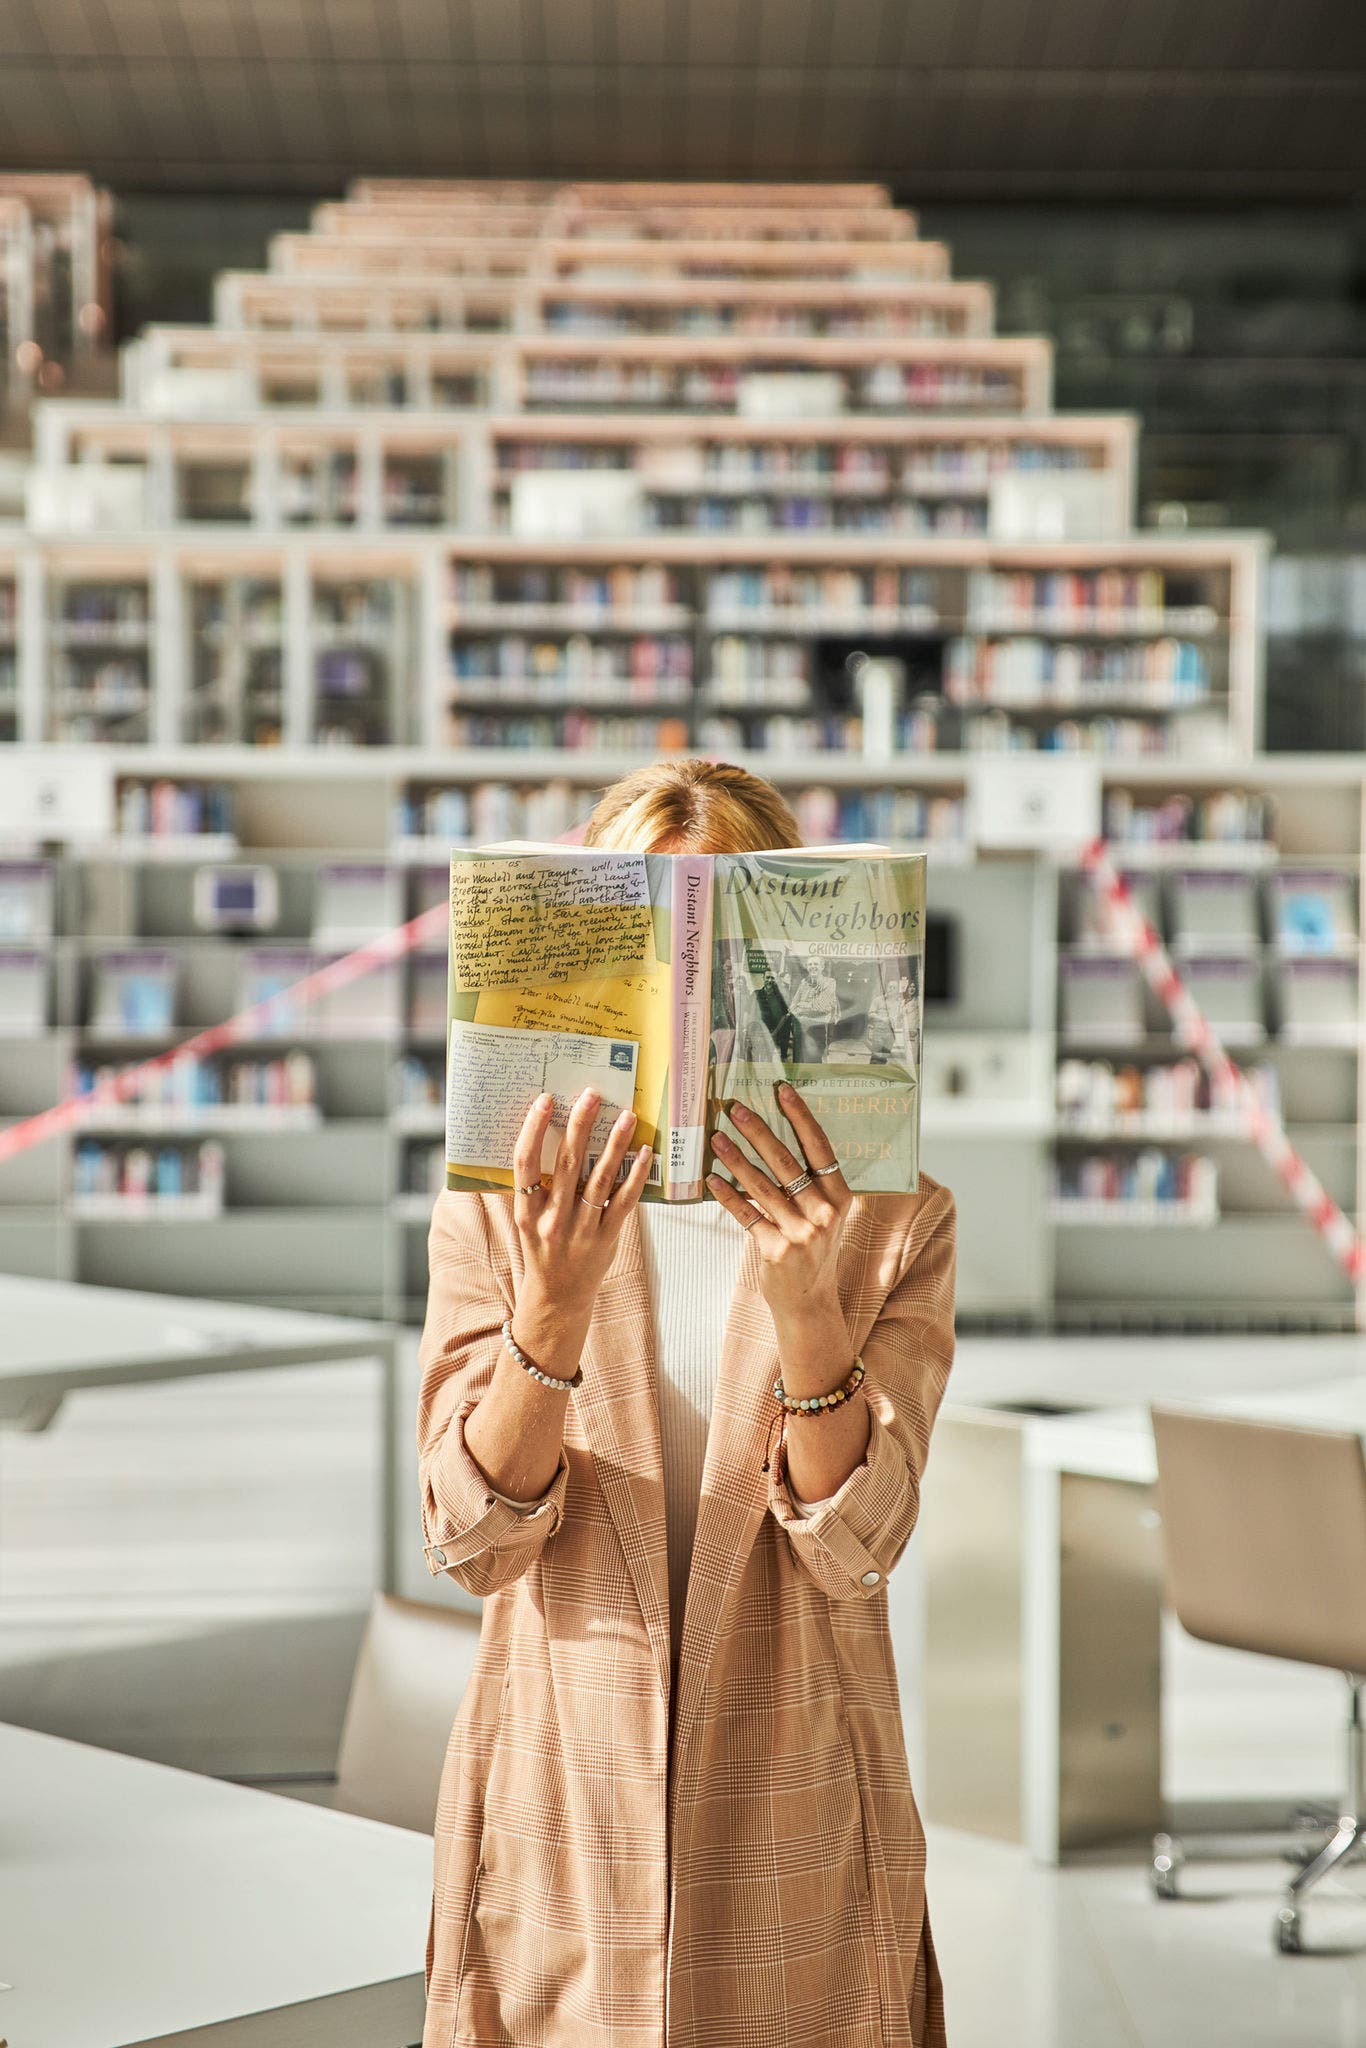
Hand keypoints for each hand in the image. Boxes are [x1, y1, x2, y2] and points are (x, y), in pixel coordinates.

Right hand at [512, 1087, 652, 1323]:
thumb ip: (535, 1186)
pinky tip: (644, 1152)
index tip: (545, 1100)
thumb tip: (551, 1134)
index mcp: (526, 1212)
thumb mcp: (527, 1219)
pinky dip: (635, 1175)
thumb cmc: (542, 1248)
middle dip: (580, 1126)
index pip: (524, 1163)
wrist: (558, 1296)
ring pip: (600, 1179)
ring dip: (615, 1144)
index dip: (533, 1129)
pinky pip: (624, 1201)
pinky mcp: (607, 1238)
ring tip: (626, 1115)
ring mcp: (581, 1230)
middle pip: (567, 1164)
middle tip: (592, 1095)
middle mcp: (552, 1220)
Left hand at [706, 1083, 851, 1326]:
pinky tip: (712, 1179)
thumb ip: (809, 1185)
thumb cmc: (813, 1251)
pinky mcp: (777, 1250)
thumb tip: (774, 1140)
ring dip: (735, 1158)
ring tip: (716, 1138)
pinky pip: (747, 1215)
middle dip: (758, 1131)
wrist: (809, 1302)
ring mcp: (801, 1232)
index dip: (801, 1117)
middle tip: (735, 1108)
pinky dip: (728, 1196)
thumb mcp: (824, 1216)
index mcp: (840, 1197)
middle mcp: (824, 1212)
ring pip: (762, 1186)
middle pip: (786, 1162)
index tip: (782, 1091)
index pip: (820, 1148)